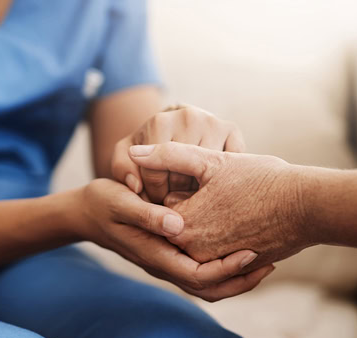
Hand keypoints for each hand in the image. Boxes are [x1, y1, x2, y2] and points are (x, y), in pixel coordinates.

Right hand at [74, 178, 273, 301]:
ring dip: (235, 277)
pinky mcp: (169, 254)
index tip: (252, 252)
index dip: (226, 268)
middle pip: (208, 289)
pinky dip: (222, 267)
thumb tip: (178, 225)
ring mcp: (165, 262)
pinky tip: (238, 249)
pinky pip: (200, 271)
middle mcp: (162, 264)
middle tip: (271, 263)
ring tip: (263, 260)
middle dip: (240, 280)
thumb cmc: (103, 202)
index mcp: (154, 254)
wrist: (86, 212)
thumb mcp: (121, 202)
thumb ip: (148, 214)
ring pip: (206, 285)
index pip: (197, 276)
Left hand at [111, 105, 244, 203]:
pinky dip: (220, 180)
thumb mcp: (126, 155)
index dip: (153, 193)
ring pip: (208, 175)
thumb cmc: (146, 146)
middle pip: (184, 175)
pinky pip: (230, 167)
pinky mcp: (233, 129)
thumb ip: (122, 168)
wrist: (174, 124)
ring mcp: (214, 122)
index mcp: (159, 121)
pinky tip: (209, 185)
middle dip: (175, 195)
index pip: (155, 173)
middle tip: (172, 202)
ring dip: (199, 193)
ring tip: (189, 197)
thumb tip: (136, 186)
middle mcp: (189, 116)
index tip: (153, 200)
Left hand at [129, 142, 310, 270]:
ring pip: (197, 238)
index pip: (159, 209)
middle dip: (190, 206)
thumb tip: (135, 153)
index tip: (197, 179)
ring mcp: (216, 262)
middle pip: (177, 225)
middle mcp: (195, 251)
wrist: (308, 206)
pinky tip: (240, 214)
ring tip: (230, 201)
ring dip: (207, 220)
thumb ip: (168, 156)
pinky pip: (218, 252)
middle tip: (218, 190)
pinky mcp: (236, 267)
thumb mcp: (210, 161)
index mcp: (183, 226)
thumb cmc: (260, 179)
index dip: (175, 188)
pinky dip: (222, 235)